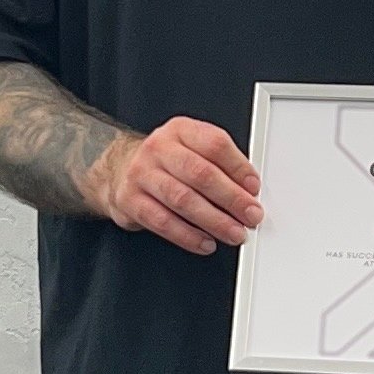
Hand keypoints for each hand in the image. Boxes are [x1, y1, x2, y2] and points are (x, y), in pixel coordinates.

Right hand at [89, 115, 260, 254]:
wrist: (120, 169)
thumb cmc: (165, 162)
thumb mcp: (191, 148)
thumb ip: (219, 164)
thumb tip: (248, 191)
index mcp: (180, 130)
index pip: (214, 144)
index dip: (238, 168)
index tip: (254, 188)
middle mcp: (159, 148)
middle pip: (201, 173)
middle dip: (231, 198)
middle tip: (250, 215)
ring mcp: (142, 174)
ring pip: (183, 199)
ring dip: (214, 221)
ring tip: (233, 233)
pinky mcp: (131, 201)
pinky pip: (163, 222)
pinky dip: (188, 236)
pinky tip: (205, 242)